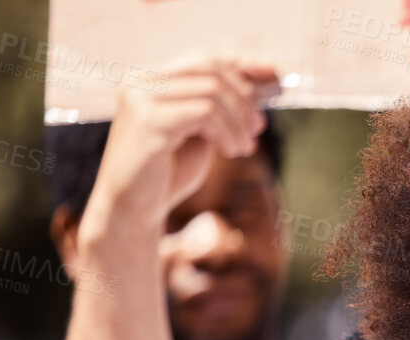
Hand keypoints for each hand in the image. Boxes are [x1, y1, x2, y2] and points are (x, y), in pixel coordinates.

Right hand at [80, 57, 279, 241]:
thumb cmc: (168, 174)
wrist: (134, 211)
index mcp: (150, 79)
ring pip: (212, 91)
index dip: (243, 63)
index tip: (275, 74)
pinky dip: (227, 132)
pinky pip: (205, 113)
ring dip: (238, 121)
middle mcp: (140, 80)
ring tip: (244, 148)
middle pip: (210, 68)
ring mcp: (140, 97)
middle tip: (257, 128)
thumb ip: (221, 107)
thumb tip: (266, 79)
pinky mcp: (147, 120)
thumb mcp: (201, 132)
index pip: (204, 57)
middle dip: (244, 98)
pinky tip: (231, 152)